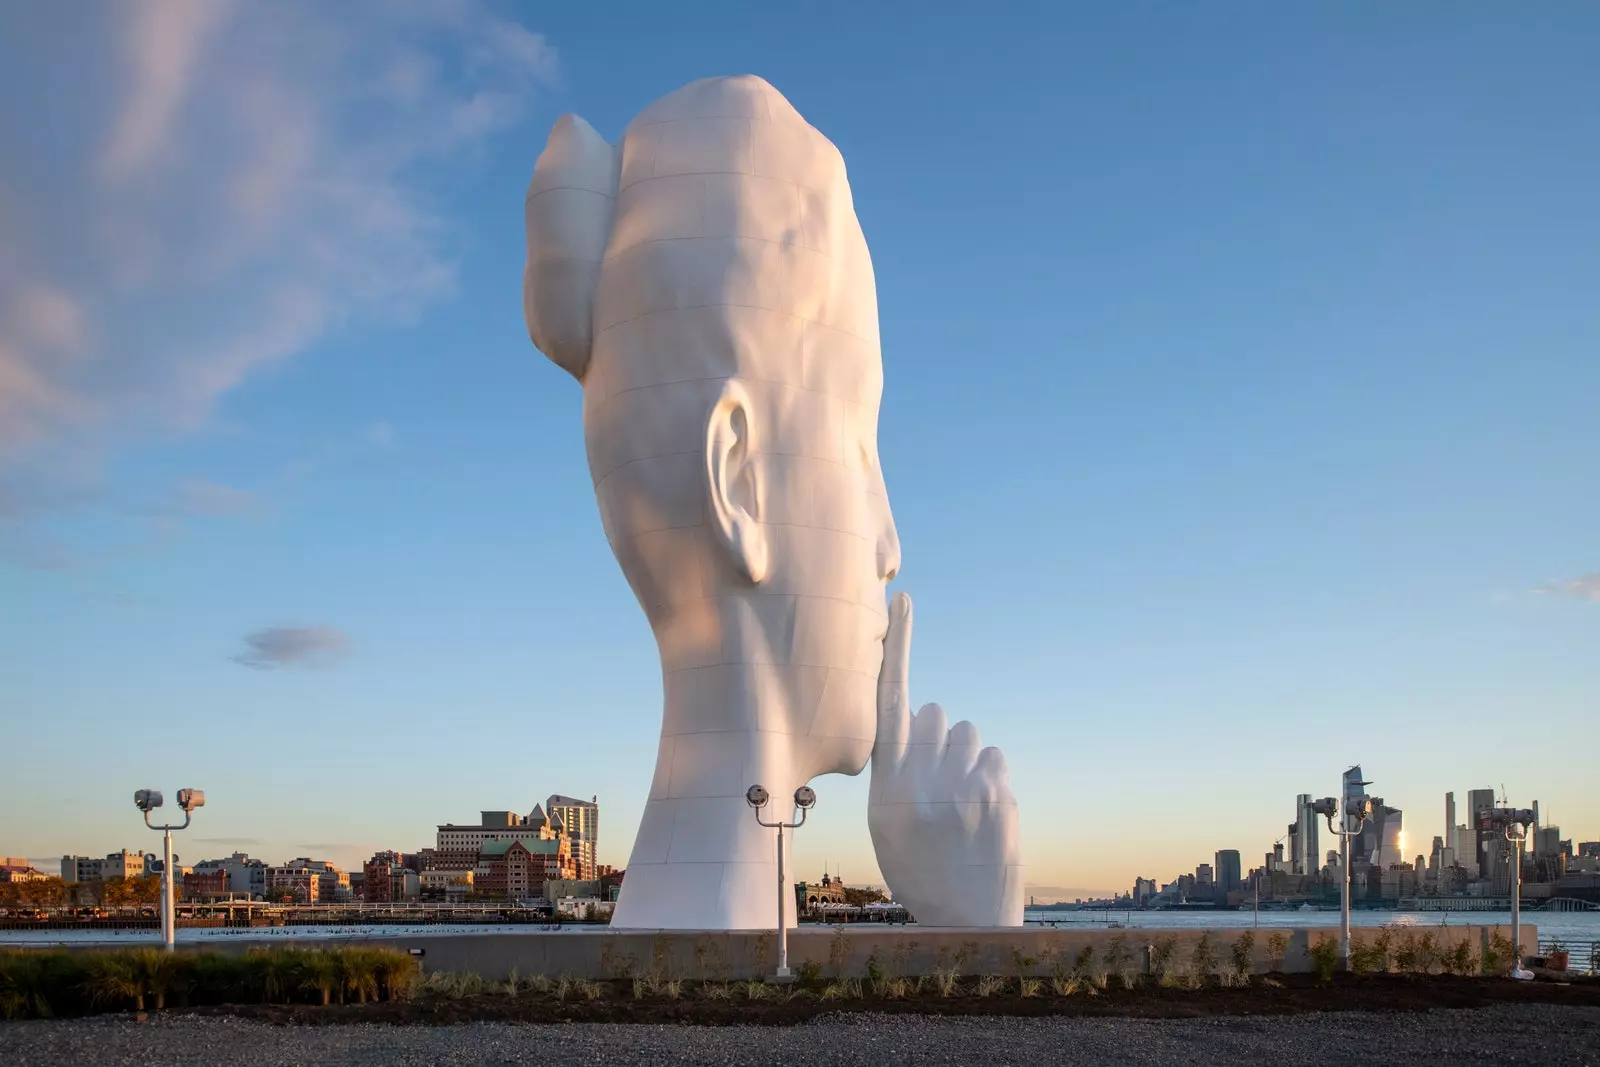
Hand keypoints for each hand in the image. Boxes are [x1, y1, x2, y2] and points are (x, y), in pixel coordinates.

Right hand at [867, 592, 1023, 925]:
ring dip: (962, 756)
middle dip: (934, 736)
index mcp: (886, 785)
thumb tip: (921, 717)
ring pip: (967, 733)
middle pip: (935, 714)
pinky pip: (993, 758)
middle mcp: (925, 779)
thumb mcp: (885, 823)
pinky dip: (986, 777)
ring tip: (956, 802)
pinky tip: (979, 813)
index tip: (903, 599)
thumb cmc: (917, 868)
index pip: (889, 700)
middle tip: (933, 782)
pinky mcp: (1000, 795)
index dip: (897, 645)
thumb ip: (896, 767)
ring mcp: (966, 786)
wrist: (966, 920)